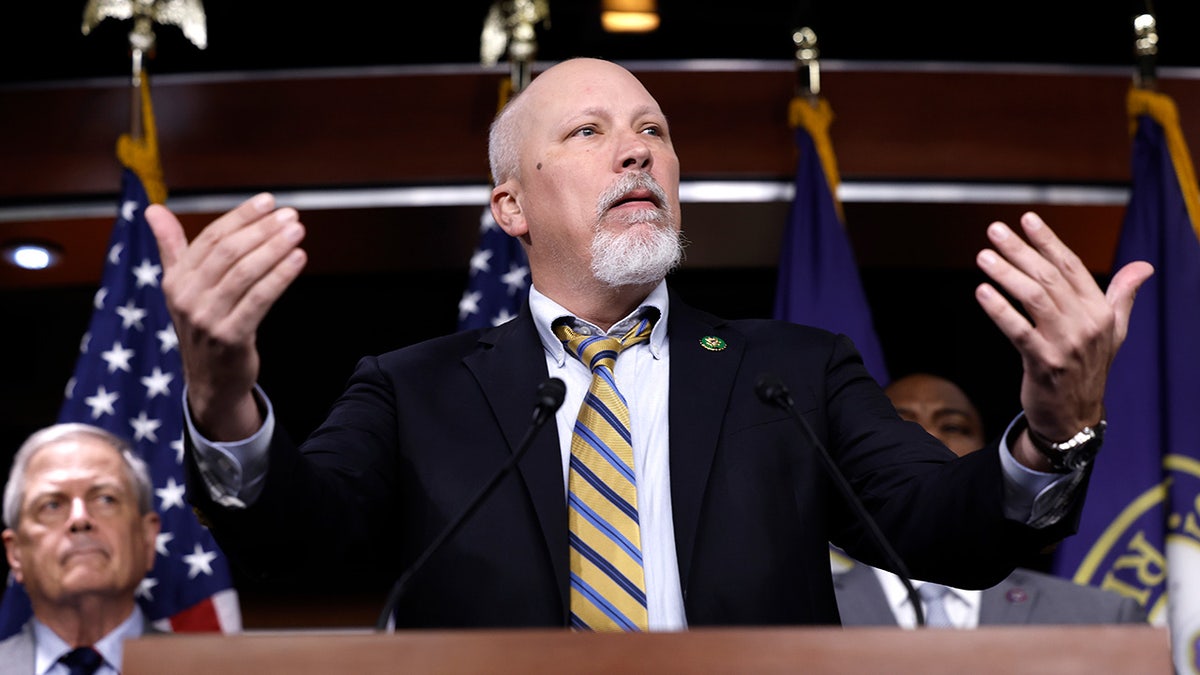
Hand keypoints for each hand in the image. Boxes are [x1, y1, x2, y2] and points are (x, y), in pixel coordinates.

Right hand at [146, 193, 306, 439]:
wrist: (211, 380)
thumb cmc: (203, 325)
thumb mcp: (181, 287)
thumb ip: (171, 247)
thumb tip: (153, 209)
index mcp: (175, 279)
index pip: (211, 238)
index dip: (241, 216)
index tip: (268, 202)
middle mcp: (187, 297)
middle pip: (229, 252)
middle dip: (262, 230)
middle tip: (291, 216)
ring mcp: (207, 318)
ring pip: (245, 273)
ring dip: (274, 248)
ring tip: (297, 232)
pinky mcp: (230, 337)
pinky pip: (259, 299)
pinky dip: (280, 276)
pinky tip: (298, 260)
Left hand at [973, 212, 1153, 468]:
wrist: (1075, 417)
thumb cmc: (1088, 368)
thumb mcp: (1113, 332)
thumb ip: (1122, 296)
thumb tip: (1143, 268)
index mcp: (1101, 311)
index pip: (1072, 267)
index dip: (1048, 241)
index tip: (1026, 219)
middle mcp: (1086, 324)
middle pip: (1049, 277)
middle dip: (1020, 250)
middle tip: (994, 230)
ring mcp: (1066, 344)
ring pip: (1033, 298)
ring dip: (1006, 274)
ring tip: (984, 256)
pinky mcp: (1044, 363)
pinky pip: (1018, 331)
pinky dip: (999, 310)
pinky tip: (982, 291)